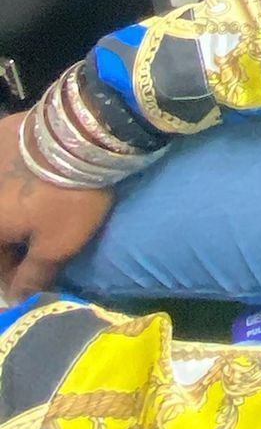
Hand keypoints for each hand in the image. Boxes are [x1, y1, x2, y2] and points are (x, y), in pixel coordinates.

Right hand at [0, 113, 112, 301]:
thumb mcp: (57, 244)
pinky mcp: (2, 132)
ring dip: (12, 212)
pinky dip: (11, 178)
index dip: (12, 276)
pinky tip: (30, 179)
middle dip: (10, 243)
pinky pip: (4, 165)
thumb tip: (15, 296)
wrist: (84, 132)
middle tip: (32, 248)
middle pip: (0, 229)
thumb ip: (33, 273)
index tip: (29, 280)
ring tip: (31, 214)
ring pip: (2, 199)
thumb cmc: (68, 196)